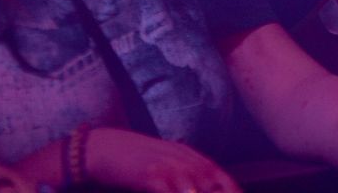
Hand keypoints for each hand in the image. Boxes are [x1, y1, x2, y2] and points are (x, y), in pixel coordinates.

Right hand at [85, 127, 241, 192]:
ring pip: (192, 190)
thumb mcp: (165, 162)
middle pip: (209, 183)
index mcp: (188, 156)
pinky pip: (167, 191)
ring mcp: (165, 166)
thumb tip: (200, 186)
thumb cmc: (135, 160)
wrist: (104, 148)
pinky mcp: (148, 174)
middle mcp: (181, 159)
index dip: (232, 190)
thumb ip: (185, 174)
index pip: (219, 175)